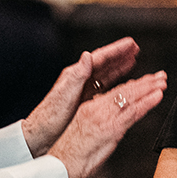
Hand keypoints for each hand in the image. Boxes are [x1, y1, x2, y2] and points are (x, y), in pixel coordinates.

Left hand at [21, 38, 140, 154]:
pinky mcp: (84, 100)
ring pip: (105, 74)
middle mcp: (79, 80)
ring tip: (132, 60)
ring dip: (119, 66)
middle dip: (120, 55)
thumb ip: (77, 76)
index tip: (130, 44)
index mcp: (75, 76)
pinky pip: (103, 87)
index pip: (99, 58)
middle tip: (134, 48)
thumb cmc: (50, 116)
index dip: (116, 50)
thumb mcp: (64, 95)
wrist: (41, 133)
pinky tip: (121, 83)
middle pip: (104, 63)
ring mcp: (83, 90)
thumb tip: (87, 56)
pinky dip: (114, 82)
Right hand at [46, 69, 165, 177]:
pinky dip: (146, 103)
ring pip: (130, 97)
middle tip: (160, 77)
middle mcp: (96, 109)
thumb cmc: (70, 154)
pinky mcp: (110, 129)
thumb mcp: (84, 133)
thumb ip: (99, 124)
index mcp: (90, 108)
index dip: (133, 85)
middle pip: (125, 91)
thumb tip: (113, 122)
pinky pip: (132, 113)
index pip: (115, 92)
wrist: (59, 165)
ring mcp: (103, 118)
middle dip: (145, 83)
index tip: (146, 81)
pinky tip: (157, 96)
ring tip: (162, 82)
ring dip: (149, 88)